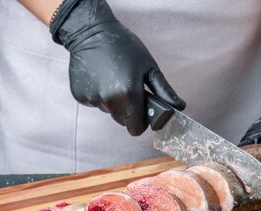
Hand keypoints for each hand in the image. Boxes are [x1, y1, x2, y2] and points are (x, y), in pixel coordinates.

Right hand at [50, 0, 184, 135]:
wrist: (91, 33)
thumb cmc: (124, 46)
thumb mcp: (149, 67)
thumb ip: (164, 91)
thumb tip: (180, 107)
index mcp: (129, 94)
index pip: (136, 128)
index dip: (141, 121)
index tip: (142, 110)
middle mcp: (110, 100)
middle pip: (122, 121)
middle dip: (128, 110)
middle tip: (127, 88)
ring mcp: (93, 99)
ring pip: (109, 112)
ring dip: (113, 102)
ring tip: (112, 79)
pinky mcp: (80, 96)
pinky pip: (95, 104)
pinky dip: (98, 95)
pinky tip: (99, 78)